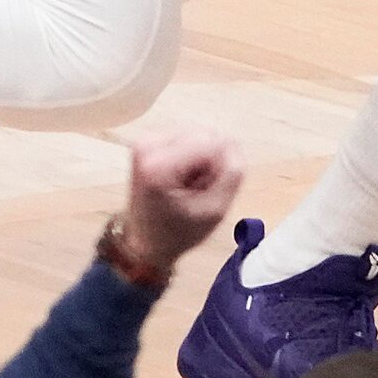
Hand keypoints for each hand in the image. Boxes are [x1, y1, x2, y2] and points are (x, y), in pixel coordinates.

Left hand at [114, 128, 242, 278]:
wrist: (144, 243)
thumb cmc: (178, 233)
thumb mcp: (215, 211)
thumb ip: (232, 173)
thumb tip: (233, 143)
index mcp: (160, 165)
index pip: (213, 143)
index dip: (222, 165)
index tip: (214, 190)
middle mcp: (148, 144)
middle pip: (205, 134)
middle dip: (212, 161)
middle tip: (201, 190)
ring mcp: (146, 140)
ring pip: (198, 134)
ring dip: (203, 159)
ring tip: (191, 186)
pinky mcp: (148, 140)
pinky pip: (187, 138)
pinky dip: (192, 157)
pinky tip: (183, 178)